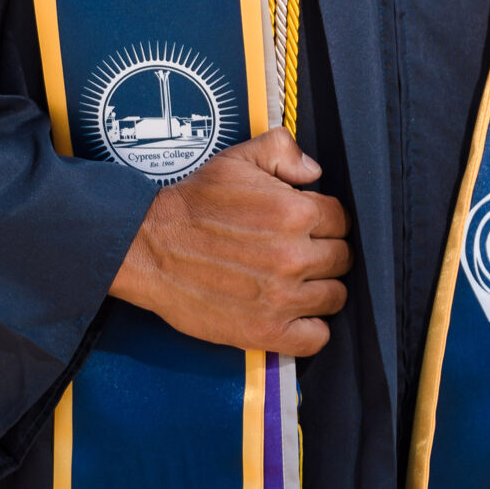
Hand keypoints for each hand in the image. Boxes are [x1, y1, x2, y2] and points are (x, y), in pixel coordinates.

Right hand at [108, 128, 350, 355]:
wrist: (148, 246)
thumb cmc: (192, 203)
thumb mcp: (236, 160)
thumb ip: (282, 150)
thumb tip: (314, 171)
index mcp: (295, 211)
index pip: (341, 220)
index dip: (326, 221)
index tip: (309, 226)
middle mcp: (294, 255)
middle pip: (341, 259)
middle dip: (325, 253)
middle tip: (299, 252)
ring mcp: (281, 297)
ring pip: (334, 297)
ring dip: (320, 289)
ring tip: (295, 281)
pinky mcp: (265, 331)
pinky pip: (317, 338)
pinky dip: (311, 329)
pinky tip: (293, 314)